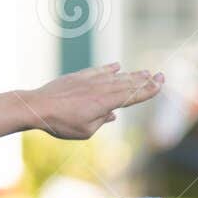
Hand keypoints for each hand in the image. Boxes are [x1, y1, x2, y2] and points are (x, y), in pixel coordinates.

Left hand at [26, 62, 162, 139]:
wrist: (37, 107)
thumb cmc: (60, 123)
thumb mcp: (85, 131)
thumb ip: (100, 121)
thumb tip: (111, 114)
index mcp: (104, 103)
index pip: (131, 96)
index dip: (147, 90)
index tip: (160, 84)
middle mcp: (99, 89)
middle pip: (127, 84)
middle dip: (145, 81)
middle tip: (160, 75)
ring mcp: (88, 81)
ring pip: (114, 77)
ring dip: (130, 75)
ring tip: (145, 72)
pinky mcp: (77, 77)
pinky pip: (97, 71)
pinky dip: (108, 69)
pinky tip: (116, 66)